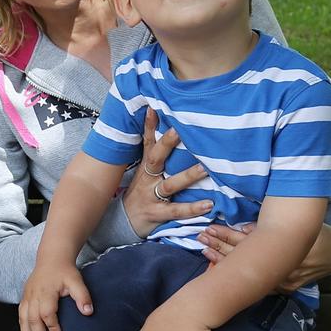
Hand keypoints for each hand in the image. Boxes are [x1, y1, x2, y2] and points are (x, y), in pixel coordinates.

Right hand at [19, 261, 90, 330]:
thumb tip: (88, 312)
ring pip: (23, 318)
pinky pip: (20, 314)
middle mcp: (34, 294)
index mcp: (46, 291)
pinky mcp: (24, 297)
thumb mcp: (77, 281)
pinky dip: (22, 326)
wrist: (51, 258)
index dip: (51, 325)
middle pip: (33, 318)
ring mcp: (27, 296)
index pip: (47, 312)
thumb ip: (83, 296)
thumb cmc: (65, 271)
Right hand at [122, 112, 211, 237]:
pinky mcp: (157, 214)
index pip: (147, 143)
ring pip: (170, 185)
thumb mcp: (144, 173)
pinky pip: (176, 211)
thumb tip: (168, 132)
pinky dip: (192, 208)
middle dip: (167, 144)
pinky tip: (209, 204)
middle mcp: (147, 179)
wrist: (122, 223)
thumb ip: (156, 155)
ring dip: (187, 176)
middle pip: (156, 159)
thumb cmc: (139, 194)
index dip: (149, 126)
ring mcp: (151, 197)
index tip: (154, 108)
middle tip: (181, 130)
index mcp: (146, 168)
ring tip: (205, 168)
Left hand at [198, 223, 330, 290]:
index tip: (209, 228)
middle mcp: (283, 269)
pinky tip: (220, 271)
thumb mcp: (299, 222)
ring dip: (224, 262)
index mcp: (286, 249)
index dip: (227, 235)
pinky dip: (239, 277)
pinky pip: (257, 284)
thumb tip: (244, 225)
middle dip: (220, 247)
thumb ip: (273, 224)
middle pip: (244, 258)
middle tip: (201, 237)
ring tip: (204, 250)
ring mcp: (282, 282)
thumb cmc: (316, 232)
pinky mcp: (283, 290)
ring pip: (248, 273)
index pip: (249, 244)